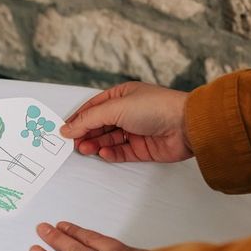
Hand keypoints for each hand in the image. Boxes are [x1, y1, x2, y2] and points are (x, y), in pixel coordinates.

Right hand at [60, 82, 191, 162]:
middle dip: (85, 133)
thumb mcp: (115, 108)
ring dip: (95, 144)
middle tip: (72, 143)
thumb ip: (89, 119)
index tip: (64, 130)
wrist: (187, 126)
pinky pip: (120, 152)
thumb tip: (67, 128)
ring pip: (108, 139)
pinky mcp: (142, 147)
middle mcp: (127, 112)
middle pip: (99, 124)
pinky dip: (110, 153)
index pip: (93, 108)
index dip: (78, 118)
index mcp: (121, 96)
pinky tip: (104, 153)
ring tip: (85, 149)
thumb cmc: (155, 108)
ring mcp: (135, 130)